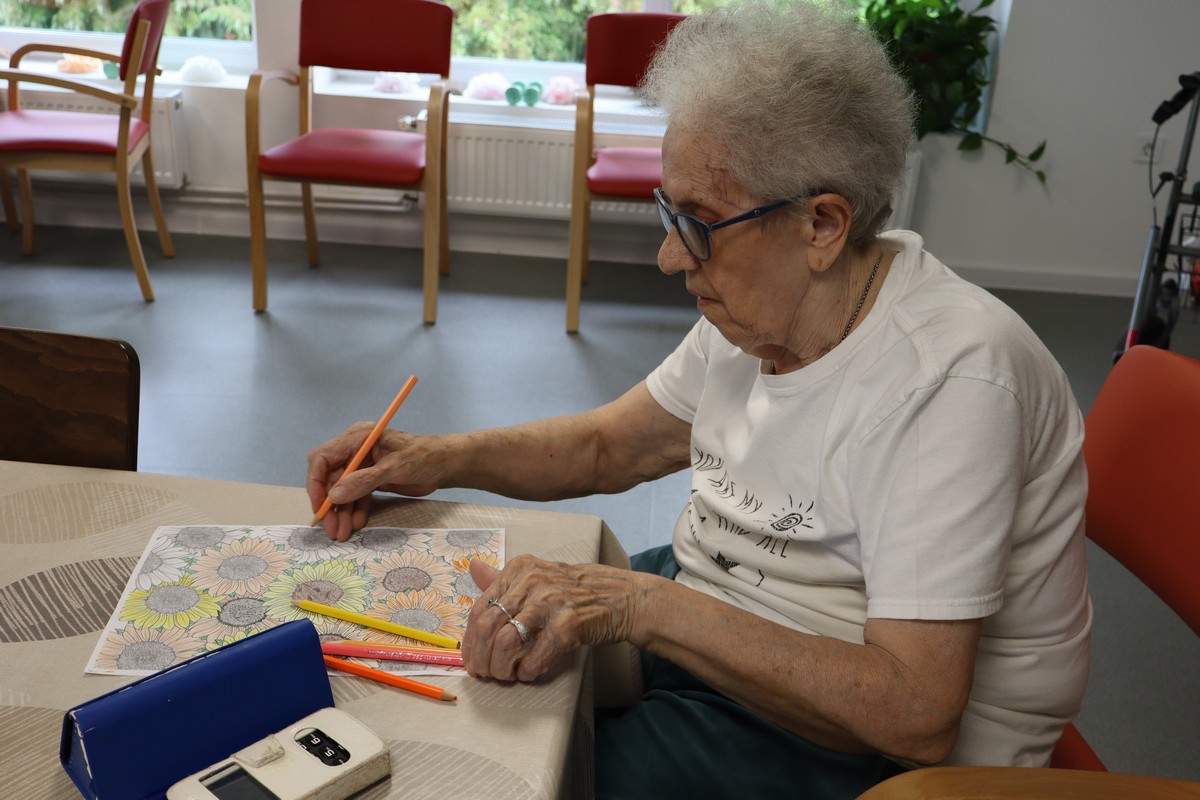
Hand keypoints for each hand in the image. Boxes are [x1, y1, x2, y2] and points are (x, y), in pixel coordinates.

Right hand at [306, 424, 442, 540]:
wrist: (448, 464)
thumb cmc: (425, 456)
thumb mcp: (396, 468)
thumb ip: (365, 481)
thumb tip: (334, 495)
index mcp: (357, 438)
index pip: (323, 458)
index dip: (316, 483)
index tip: (320, 506)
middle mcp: (355, 451)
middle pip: (330, 478)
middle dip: (330, 505)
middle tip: (331, 529)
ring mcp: (363, 466)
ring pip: (343, 491)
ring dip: (342, 513)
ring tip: (343, 533)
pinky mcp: (372, 480)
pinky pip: (356, 497)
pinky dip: (355, 510)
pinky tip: (357, 524)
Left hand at [462, 555, 648, 681]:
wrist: (622, 597)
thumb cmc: (577, 590)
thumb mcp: (539, 576)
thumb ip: (505, 579)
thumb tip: (473, 568)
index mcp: (520, 569)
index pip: (480, 608)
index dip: (470, 639)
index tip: (471, 657)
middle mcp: (532, 581)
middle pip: (488, 627)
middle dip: (481, 657)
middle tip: (484, 673)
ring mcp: (551, 602)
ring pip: (506, 642)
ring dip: (501, 667)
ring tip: (506, 675)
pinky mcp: (569, 625)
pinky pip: (536, 656)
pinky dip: (527, 670)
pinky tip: (528, 674)